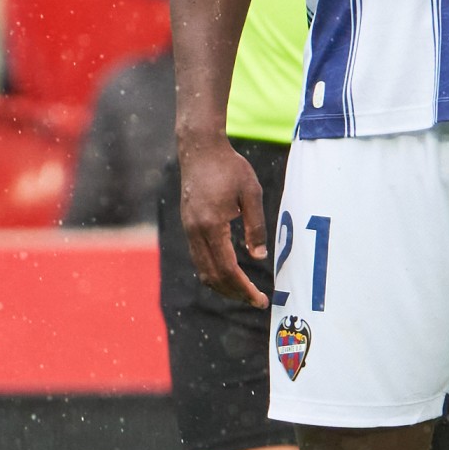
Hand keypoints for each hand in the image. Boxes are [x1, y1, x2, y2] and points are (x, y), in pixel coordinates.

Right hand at [180, 137, 269, 306]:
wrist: (200, 148)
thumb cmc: (229, 167)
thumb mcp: (251, 193)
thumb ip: (255, 226)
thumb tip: (259, 256)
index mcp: (211, 225)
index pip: (228, 269)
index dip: (244, 288)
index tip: (260, 299)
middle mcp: (195, 231)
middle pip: (212, 275)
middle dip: (235, 293)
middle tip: (256, 301)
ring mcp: (189, 229)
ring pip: (202, 269)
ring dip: (223, 285)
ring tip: (244, 292)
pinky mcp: (188, 225)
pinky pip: (199, 257)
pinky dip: (214, 271)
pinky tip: (229, 273)